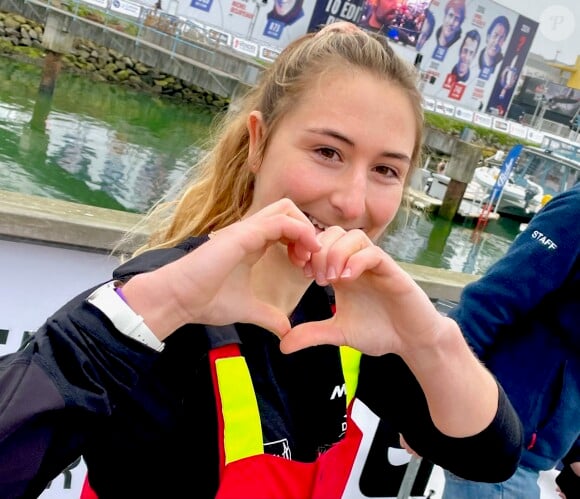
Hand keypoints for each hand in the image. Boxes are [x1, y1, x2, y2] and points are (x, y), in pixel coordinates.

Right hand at [125, 199, 320, 338]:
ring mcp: (246, 230)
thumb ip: (268, 316)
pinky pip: (280, 221)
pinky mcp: (243, 235)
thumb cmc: (205, 300)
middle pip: (289, 210)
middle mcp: (250, 232)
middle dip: (307, 230)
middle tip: (308, 259)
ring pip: (287, 209)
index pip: (285, 226)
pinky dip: (299, 232)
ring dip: (305, 230)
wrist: (178, 299)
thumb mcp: (247, 309)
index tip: (304, 268)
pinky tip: (303, 254)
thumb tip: (286, 331)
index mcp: (251, 243)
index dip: (302, 242)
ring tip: (307, 257)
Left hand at [279, 226, 446, 355]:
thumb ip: (312, 334)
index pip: (321, 244)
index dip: (307, 252)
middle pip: (334, 233)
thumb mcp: (338, 333)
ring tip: (330, 279)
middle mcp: (358, 263)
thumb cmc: (379, 332)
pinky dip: (356, 261)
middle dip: (320, 250)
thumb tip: (282, 346)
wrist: (412, 342)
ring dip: (336, 253)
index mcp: (343, 271)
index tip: (300, 272)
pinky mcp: (393, 271)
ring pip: (354, 237)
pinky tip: (347, 280)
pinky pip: (373, 253)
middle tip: (316, 277)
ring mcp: (376, 265)